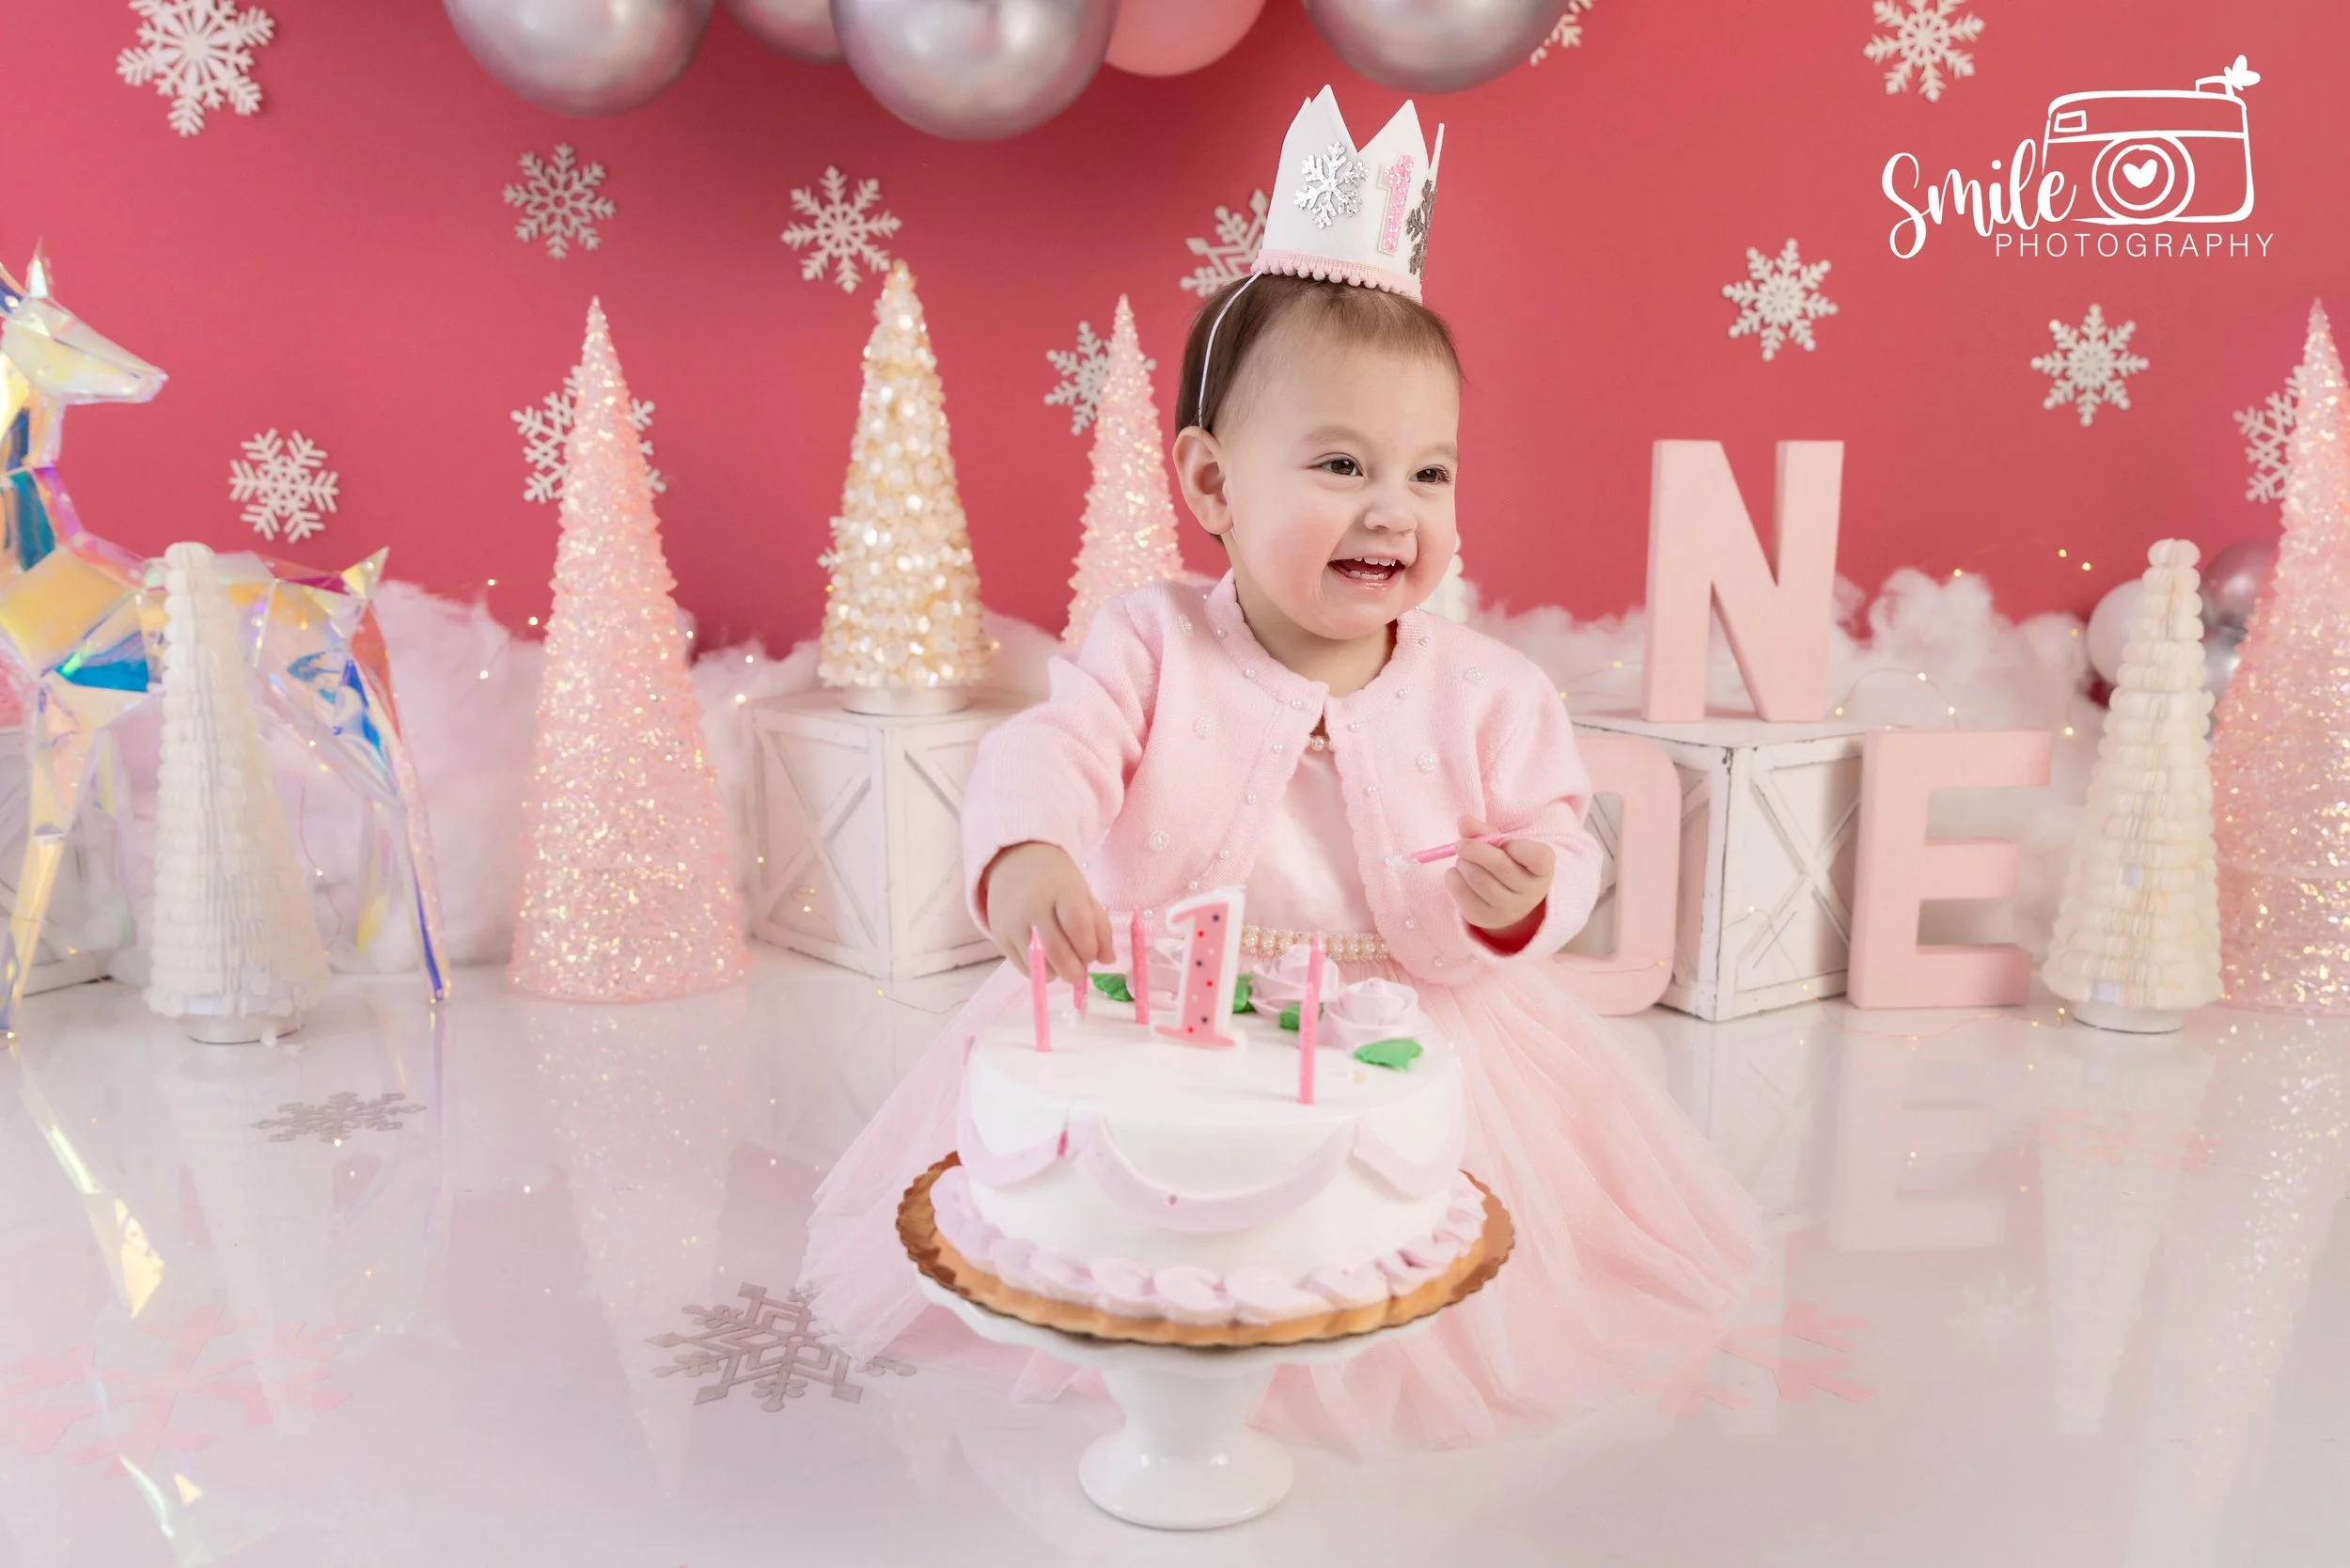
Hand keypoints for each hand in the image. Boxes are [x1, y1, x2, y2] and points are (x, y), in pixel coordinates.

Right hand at [979, 841, 1113, 984]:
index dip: (1089, 948)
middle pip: (1056, 950)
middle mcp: (1033, 905)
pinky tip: (1046, 960)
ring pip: (1038, 964)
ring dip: (1056, 972)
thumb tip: (1108, 960)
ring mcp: (1013, 921)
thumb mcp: (1083, 894)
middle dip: (1073, 971)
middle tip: (1080, 972)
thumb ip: (1100, 926)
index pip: (1078, 926)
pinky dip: (1039, 971)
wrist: (1014, 862)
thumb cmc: (1056, 880)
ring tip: (1062, 961)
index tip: (1092, 956)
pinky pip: (1022, 966)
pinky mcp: (999, 935)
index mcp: (1061, 889)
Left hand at [1444, 814, 1553, 939]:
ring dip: (1462, 863)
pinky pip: (1462, 894)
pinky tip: (1458, 874)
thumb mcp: (1502, 845)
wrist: (1507, 899)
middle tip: (1460, 844)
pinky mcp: (1486, 919)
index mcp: (1542, 868)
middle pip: (1500, 865)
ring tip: (1463, 860)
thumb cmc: (1508, 863)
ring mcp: (1510, 910)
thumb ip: (1485, 831)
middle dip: (1474, 849)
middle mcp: (1531, 892)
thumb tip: (1464, 820)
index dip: (1519, 846)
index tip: (1505, 842)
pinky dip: (1453, 878)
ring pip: (1478, 879)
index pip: (1539, 857)